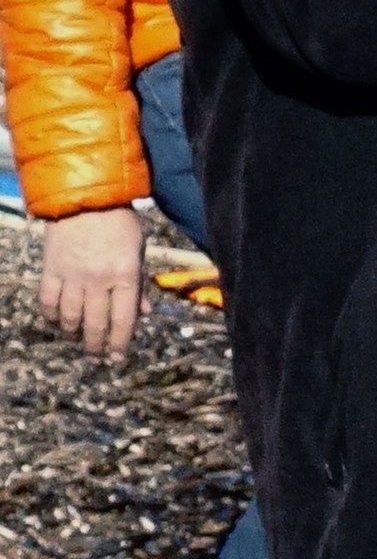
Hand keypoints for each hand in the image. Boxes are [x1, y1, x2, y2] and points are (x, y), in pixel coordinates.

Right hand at [39, 206, 144, 357]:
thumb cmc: (119, 224)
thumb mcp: (138, 252)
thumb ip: (139, 284)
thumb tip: (145, 314)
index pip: (123, 318)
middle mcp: (98, 280)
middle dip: (96, 345)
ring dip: (73, 333)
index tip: (118, 358)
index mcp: (124, 276)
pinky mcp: (50, 270)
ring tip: (77, 341)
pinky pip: (48, 301)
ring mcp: (72, 276)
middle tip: (96, 357)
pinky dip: (52, 315)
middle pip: (95, 323)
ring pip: (70, 316)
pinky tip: (57, 322)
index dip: (120, 341)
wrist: (85, 200)